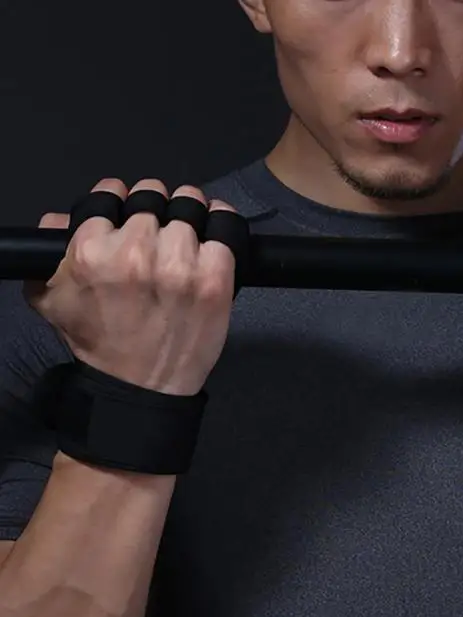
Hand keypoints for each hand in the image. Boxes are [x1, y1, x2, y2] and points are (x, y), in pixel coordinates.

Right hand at [26, 178, 239, 396]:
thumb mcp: (52, 299)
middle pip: (153, 197)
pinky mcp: (214, 277)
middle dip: (155, 210)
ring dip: (190, 216)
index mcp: (91, 251)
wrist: (142, 386)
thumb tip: (58, 218)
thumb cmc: (100, 343)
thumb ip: (48, 252)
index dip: (120, 202)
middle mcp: (135, 251)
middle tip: (160, 230)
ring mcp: (179, 264)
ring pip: (190, 206)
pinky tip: (215, 234)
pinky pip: (225, 228)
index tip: (128, 216)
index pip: (110, 194)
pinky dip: (222, 226)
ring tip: (189, 234)